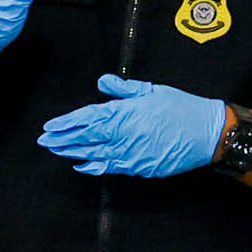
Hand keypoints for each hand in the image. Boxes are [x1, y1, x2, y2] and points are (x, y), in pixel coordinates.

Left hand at [38, 75, 227, 178]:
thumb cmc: (181, 108)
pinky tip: (82, 164)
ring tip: (57, 150)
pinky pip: (110, 168)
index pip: (87, 119)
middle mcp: (124, 137)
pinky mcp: (140, 168)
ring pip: (94, 155)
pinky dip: (93, 166)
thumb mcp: (151, 90)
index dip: (66, 123)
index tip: (49, 126)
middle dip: (62, 140)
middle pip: (85, 139)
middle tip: (44, 141)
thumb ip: (122, 89)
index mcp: (125, 115)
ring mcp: (131, 155)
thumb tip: (101, 83)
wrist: (206, 134)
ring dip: (73, 153)